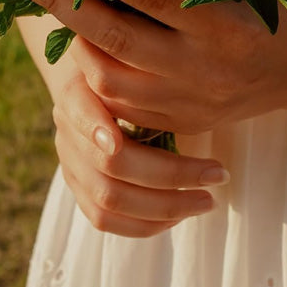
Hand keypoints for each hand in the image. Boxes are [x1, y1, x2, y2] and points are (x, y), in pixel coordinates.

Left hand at [1, 0, 286, 134]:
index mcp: (222, 22)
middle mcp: (200, 67)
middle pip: (112, 36)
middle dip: (55, 1)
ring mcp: (188, 101)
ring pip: (108, 79)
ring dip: (72, 41)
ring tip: (46, 5)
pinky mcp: (181, 122)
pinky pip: (123, 106)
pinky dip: (95, 75)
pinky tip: (81, 46)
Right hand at [50, 59, 229, 237]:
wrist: (98, 87)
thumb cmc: (128, 70)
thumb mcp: (132, 62)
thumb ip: (146, 72)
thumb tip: (190, 75)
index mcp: (76, 93)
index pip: (82, 111)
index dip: (96, 128)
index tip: (123, 142)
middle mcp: (68, 132)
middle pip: (110, 167)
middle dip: (172, 175)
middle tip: (219, 174)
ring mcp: (71, 166)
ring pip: (109, 201)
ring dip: (165, 206)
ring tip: (208, 200)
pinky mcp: (80, 192)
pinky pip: (105, 220)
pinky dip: (145, 224)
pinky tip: (179, 215)